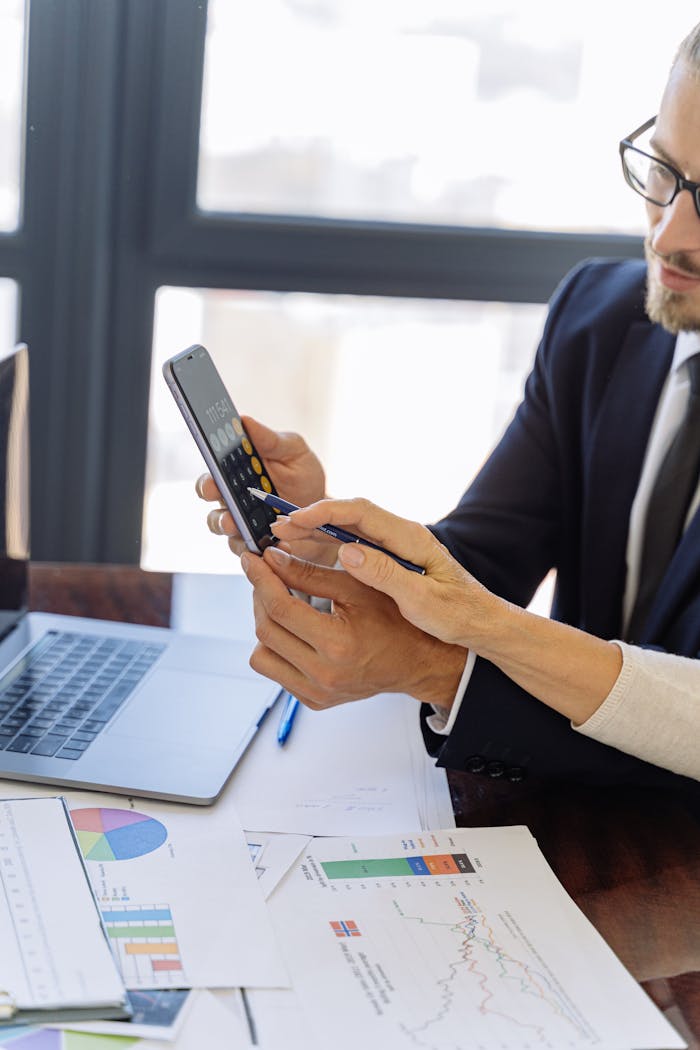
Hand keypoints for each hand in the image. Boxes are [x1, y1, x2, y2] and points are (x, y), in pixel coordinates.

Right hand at [196, 416, 334, 563]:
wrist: (323, 511)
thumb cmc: (303, 475)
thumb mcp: (293, 452)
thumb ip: (270, 440)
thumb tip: (244, 420)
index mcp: (235, 472)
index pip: (212, 473)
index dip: (207, 476)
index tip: (212, 475)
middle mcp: (232, 498)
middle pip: (210, 501)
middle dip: (213, 501)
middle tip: (222, 503)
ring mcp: (241, 523)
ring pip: (223, 527)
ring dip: (229, 526)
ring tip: (240, 527)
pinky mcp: (254, 543)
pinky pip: (248, 548)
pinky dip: (258, 548)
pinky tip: (276, 544)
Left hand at [240, 545, 466, 709]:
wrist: (417, 662)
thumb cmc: (395, 621)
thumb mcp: (356, 588)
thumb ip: (310, 574)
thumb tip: (271, 560)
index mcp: (337, 645)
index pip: (280, 608)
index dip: (261, 578)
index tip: (251, 559)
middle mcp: (324, 675)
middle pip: (265, 631)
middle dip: (260, 596)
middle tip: (265, 574)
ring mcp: (317, 693)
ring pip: (262, 656)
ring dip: (265, 624)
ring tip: (280, 603)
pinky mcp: (313, 701)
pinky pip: (276, 672)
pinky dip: (277, 647)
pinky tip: (293, 628)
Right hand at [276, 498, 623, 728]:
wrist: (485, 626)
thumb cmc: (461, 616)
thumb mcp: (424, 602)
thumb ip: (386, 575)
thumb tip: (347, 552)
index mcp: (411, 538)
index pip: (361, 513)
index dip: (324, 512)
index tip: (295, 520)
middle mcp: (402, 536)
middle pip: (349, 515)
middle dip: (311, 519)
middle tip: (276, 528)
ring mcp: (396, 547)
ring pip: (348, 530)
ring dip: (315, 532)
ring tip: (281, 539)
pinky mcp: (391, 561)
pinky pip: (353, 546)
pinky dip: (327, 548)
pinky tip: (305, 556)